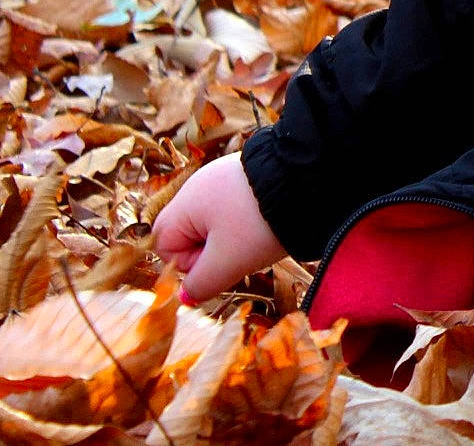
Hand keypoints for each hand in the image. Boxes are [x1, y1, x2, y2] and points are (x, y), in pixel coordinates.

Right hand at [153, 152, 286, 302]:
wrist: (310, 181)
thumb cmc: (261, 223)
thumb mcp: (228, 262)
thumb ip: (201, 284)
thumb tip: (184, 297)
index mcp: (186, 201)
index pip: (163, 244)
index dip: (186, 263)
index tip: (216, 262)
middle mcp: (200, 185)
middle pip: (188, 233)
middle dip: (210, 252)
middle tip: (239, 253)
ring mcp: (224, 177)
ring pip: (214, 224)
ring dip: (231, 240)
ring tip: (256, 238)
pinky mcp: (248, 177)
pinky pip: (235, 209)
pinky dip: (247, 223)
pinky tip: (265, 224)